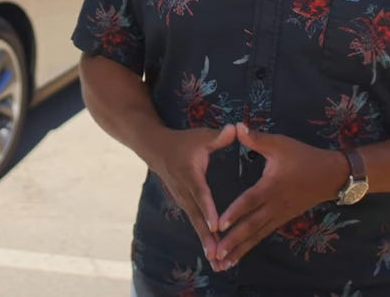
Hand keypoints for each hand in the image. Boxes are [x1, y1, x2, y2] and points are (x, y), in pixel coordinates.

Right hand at [145, 124, 237, 263]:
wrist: (154, 147)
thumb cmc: (181, 141)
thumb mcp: (200, 135)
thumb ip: (219, 136)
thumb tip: (236, 128)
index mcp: (189, 174)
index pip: (200, 194)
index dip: (208, 210)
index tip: (216, 226)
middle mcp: (184, 191)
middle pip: (196, 217)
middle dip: (207, 236)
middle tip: (217, 255)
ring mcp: (181, 199)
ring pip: (195, 223)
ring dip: (205, 242)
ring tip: (217, 261)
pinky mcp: (183, 203)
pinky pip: (194, 222)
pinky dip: (202, 237)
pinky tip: (212, 253)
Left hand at [211, 123, 347, 270]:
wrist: (332, 175)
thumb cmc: (304, 157)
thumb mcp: (280, 144)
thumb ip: (257, 139)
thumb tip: (236, 126)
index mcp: (272, 187)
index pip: (250, 202)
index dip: (234, 213)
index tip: (219, 225)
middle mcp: (275, 205)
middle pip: (252, 226)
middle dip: (233, 241)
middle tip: (216, 254)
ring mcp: (280, 215)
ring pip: (257, 235)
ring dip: (240, 249)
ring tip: (223, 263)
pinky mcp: (282, 219)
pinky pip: (263, 235)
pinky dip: (250, 245)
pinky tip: (239, 255)